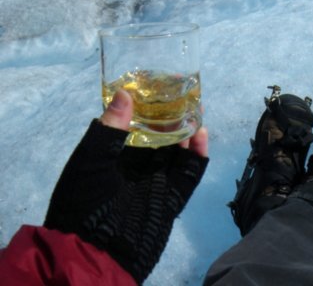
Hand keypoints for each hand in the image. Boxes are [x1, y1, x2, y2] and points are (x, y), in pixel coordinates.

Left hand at [44, 90, 208, 284]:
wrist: (95, 254)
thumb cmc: (84, 203)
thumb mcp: (88, 162)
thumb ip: (108, 129)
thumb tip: (125, 92)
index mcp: (112, 157)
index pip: (132, 125)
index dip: (145, 106)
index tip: (157, 84)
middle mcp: (135, 167)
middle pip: (158, 136)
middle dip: (171, 116)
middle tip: (184, 94)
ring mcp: (156, 183)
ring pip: (176, 151)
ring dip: (187, 131)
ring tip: (197, 108)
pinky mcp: (171, 198)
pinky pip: (189, 174)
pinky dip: (197, 155)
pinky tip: (201, 134)